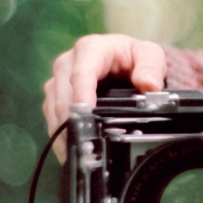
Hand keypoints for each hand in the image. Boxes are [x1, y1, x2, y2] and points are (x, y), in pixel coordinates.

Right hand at [43, 33, 166, 158]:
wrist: (123, 58)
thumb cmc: (133, 56)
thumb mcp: (149, 54)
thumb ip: (151, 66)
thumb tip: (148, 85)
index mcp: (91, 49)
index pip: (82, 73)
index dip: (82, 94)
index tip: (86, 113)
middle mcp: (68, 63)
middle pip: (63, 94)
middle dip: (73, 119)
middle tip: (85, 144)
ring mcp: (58, 80)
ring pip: (53, 108)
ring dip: (64, 131)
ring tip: (79, 153)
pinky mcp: (55, 96)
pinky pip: (51, 117)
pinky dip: (60, 134)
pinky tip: (70, 151)